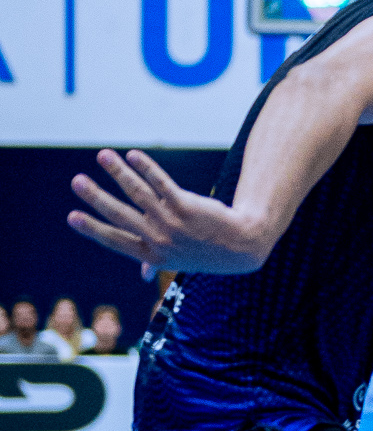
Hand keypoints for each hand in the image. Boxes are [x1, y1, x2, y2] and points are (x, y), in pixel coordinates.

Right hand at [69, 149, 267, 273]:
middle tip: (76, 181)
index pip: (115, 241)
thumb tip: (144, 275)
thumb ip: (158, 264)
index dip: (93, 228)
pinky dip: (146, 168)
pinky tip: (133, 155)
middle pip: (121, 215)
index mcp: (153, 255)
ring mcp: (173, 223)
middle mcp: (160, 240)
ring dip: (118, 172)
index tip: (72, 216)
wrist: (242, 246)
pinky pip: (162, 183)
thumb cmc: (207, 252)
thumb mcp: (181, 262)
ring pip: (138, 194)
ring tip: (103, 156)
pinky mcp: (187, 206)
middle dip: (96, 197)